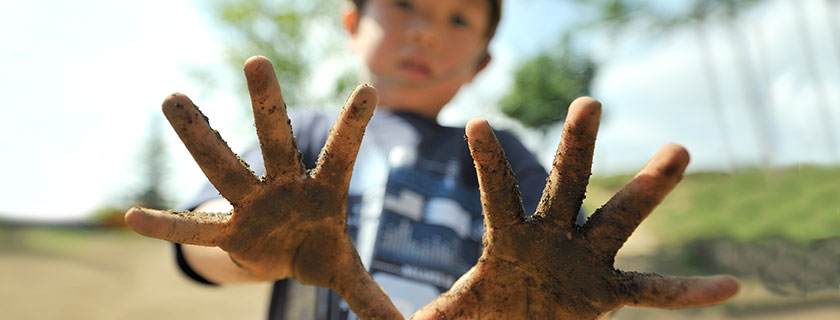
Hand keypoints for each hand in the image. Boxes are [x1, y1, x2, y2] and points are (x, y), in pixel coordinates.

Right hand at [125, 56, 401, 318]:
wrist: (285, 259)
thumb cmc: (319, 249)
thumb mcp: (345, 270)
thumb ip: (367, 293)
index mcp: (322, 192)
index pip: (340, 153)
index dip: (353, 126)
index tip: (368, 90)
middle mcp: (284, 188)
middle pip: (276, 141)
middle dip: (267, 104)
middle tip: (256, 61)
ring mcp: (252, 204)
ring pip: (225, 166)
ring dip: (200, 135)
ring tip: (173, 98)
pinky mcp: (229, 230)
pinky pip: (195, 230)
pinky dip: (167, 227)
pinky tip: (131, 217)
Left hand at [411, 98, 738, 318]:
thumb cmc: (481, 317)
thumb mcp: (454, 314)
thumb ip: (435, 314)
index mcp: (509, 238)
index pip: (500, 193)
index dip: (490, 162)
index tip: (476, 123)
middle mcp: (551, 238)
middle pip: (565, 183)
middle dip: (575, 145)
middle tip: (588, 102)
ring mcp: (583, 262)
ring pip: (618, 218)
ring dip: (647, 186)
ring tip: (678, 148)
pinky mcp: (606, 293)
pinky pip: (653, 293)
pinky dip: (688, 291)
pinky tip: (731, 285)